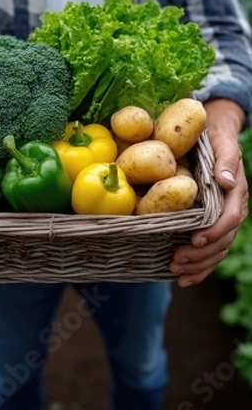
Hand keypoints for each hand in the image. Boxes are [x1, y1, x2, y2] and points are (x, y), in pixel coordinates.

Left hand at [170, 99, 248, 286]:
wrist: (213, 134)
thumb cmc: (215, 138)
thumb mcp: (222, 143)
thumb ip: (226, 160)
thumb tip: (226, 180)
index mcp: (236, 192)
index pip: (230, 217)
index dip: (215, 231)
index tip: (195, 239)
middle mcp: (232, 209)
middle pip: (223, 240)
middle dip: (201, 254)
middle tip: (176, 260)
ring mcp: (223, 219)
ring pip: (217, 250)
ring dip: (199, 264)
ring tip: (177, 271)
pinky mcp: (211, 224)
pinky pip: (210, 250)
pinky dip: (199, 267)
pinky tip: (184, 278)